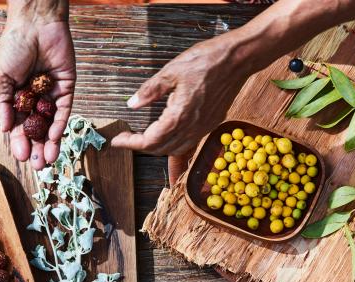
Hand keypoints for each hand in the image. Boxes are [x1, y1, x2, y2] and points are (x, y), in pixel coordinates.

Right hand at [0, 17, 75, 169]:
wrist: (35, 25)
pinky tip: (56, 139)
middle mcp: (34, 101)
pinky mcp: (67, 90)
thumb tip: (3, 128)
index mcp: (15, 98)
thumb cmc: (13, 47)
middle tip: (38, 166)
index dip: (20, 142)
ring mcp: (51, 97)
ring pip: (51, 126)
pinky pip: (64, 112)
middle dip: (37, 149)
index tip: (22, 157)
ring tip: (49, 160)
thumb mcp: (0, 77)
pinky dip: (60, 126)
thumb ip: (2, 103)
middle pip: (36, 131)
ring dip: (51, 143)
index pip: (18, 127)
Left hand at [110, 36, 250, 169]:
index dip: (131, 143)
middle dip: (141, 146)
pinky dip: (175, 145)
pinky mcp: (211, 123)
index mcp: (179, 116)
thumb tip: (132, 103)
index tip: (117, 140)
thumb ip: (150, 90)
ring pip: (176, 149)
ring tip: (144, 139)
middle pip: (161, 149)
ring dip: (158, 148)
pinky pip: (190, 143)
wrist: (237, 60)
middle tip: (126, 138)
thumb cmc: (206, 61)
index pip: (150, 141)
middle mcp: (192, 127)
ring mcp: (203, 128)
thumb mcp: (171, 71)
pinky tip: (169, 137)